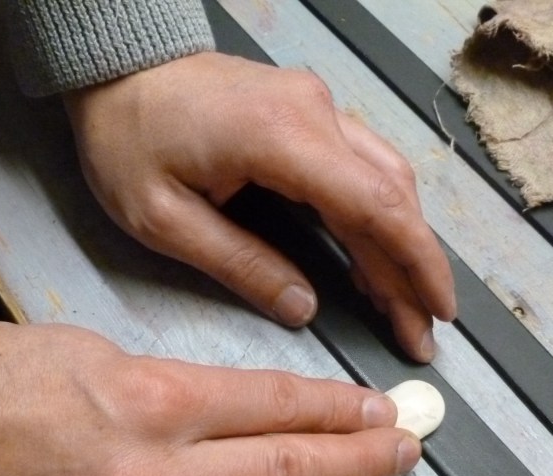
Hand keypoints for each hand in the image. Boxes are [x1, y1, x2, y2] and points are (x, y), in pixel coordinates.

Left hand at [62, 52, 456, 362]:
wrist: (115, 65)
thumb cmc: (127, 139)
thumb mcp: (164, 219)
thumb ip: (240, 264)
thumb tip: (305, 310)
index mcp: (282, 138)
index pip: (377, 205)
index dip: (416, 263)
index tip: (437, 312)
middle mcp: (316, 113)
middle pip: (392, 197)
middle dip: (414, 270)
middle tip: (421, 333)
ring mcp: (317, 108)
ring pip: (385, 180)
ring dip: (400, 245)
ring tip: (403, 307)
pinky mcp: (308, 114)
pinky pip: (360, 169)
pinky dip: (376, 218)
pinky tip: (372, 262)